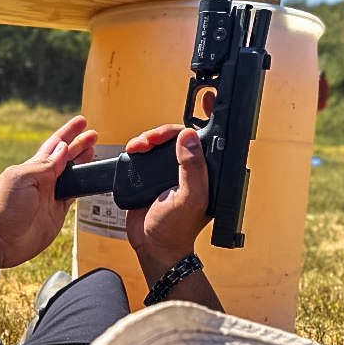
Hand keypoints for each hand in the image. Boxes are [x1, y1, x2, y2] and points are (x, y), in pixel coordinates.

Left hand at [0, 116, 96, 268]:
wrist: (0, 240)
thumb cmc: (4, 209)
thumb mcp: (23, 180)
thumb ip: (46, 166)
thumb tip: (63, 150)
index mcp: (33, 167)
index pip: (54, 145)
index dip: (68, 133)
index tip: (82, 122)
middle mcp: (42, 179)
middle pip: (66, 157)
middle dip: (80, 145)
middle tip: (94, 135)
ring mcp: (50, 196)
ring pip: (71, 175)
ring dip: (82, 163)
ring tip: (94, 152)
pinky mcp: (56, 212)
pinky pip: (73, 196)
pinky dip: (82, 188)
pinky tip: (87, 181)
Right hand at [124, 125, 209, 284]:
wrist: (152, 246)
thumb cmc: (175, 229)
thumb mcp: (189, 198)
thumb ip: (192, 168)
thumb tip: (189, 137)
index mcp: (207, 173)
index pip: (209, 139)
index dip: (207, 117)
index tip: (205, 98)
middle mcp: (191, 169)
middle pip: (180, 135)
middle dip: (164, 132)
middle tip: (151, 140)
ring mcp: (171, 171)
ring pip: (162, 141)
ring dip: (148, 138)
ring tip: (139, 147)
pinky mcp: (152, 174)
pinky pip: (147, 151)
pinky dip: (139, 147)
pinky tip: (134, 151)